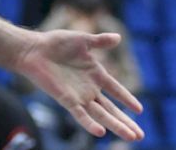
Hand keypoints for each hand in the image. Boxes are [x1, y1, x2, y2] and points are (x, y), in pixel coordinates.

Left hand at [16, 29, 143, 140]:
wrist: (35, 50)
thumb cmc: (57, 43)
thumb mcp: (83, 41)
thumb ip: (100, 41)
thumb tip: (118, 38)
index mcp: (95, 74)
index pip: (116, 90)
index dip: (127, 99)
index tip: (140, 110)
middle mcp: (89, 88)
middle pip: (112, 109)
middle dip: (126, 122)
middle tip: (140, 136)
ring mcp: (79, 96)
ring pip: (101, 115)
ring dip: (116, 126)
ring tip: (131, 137)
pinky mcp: (67, 100)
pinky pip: (80, 115)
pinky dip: (90, 124)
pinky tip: (101, 133)